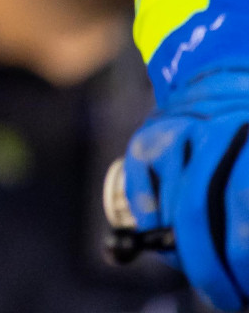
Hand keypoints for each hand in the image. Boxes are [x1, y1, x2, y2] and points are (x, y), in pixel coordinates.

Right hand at [124, 73, 248, 307]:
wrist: (221, 88)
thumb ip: (248, 206)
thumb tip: (244, 269)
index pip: (242, 202)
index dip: (241, 253)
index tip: (244, 288)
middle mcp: (215, 129)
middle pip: (197, 209)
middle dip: (207, 265)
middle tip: (221, 297)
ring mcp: (176, 131)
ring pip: (169, 205)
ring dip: (182, 251)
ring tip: (201, 270)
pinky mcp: (146, 138)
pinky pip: (141, 193)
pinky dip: (154, 225)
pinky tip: (169, 242)